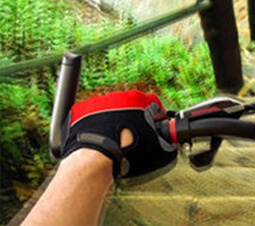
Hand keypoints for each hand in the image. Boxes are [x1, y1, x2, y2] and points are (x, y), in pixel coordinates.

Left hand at [61, 90, 176, 178]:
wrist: (95, 159)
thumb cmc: (126, 153)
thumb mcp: (158, 151)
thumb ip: (168, 144)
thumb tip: (170, 146)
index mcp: (141, 100)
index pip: (156, 105)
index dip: (158, 118)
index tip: (156, 126)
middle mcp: (120, 96)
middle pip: (133, 106)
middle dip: (136, 119)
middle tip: (136, 136)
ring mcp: (99, 102)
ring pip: (112, 110)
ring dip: (115, 121)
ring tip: (116, 139)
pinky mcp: (81, 110)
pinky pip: (93, 116)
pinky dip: (97, 125)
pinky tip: (101, 138)